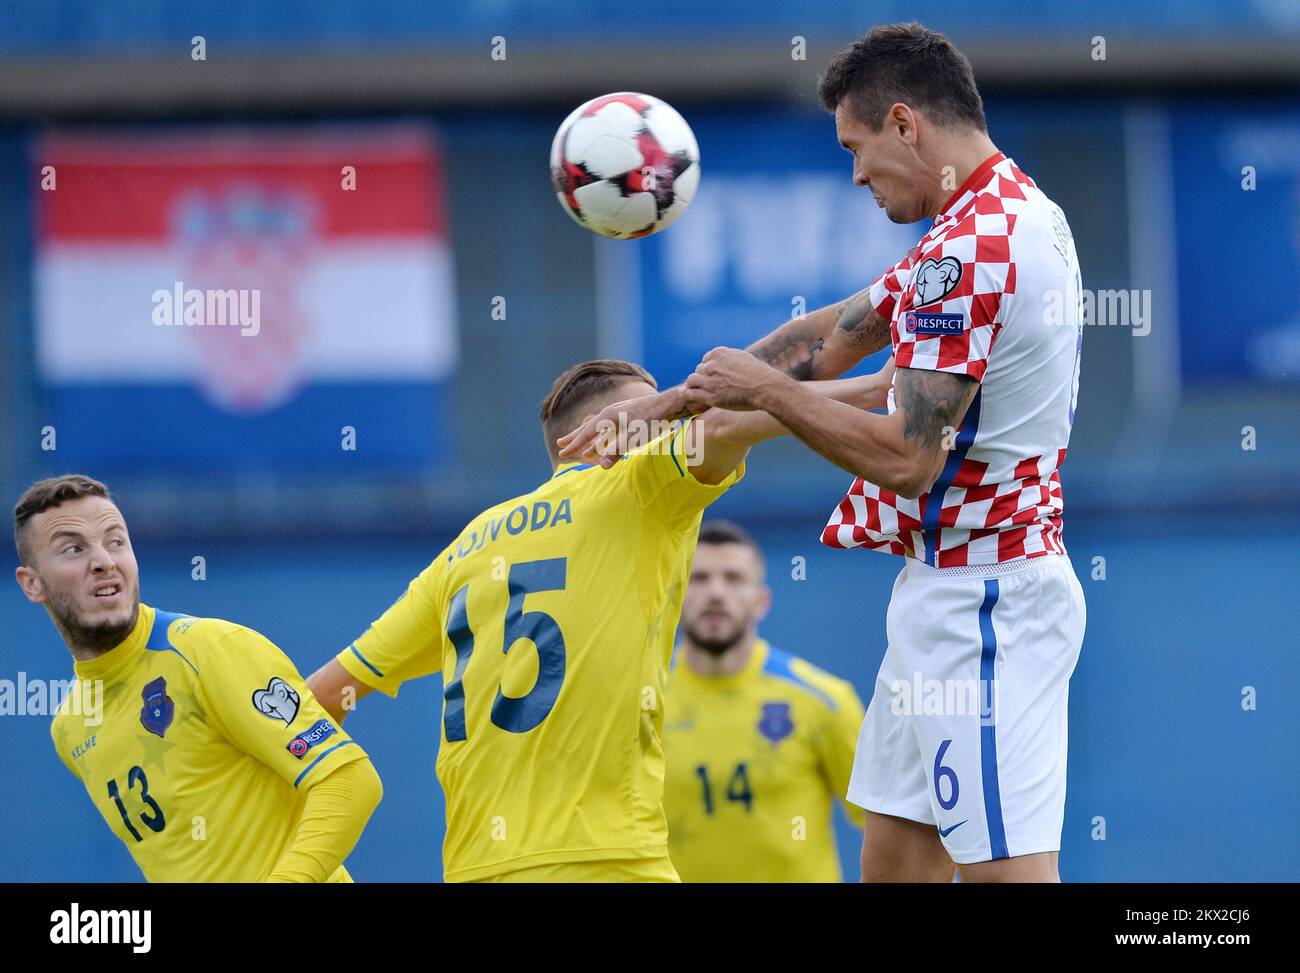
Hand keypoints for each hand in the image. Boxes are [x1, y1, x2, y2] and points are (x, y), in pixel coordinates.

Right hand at [556, 388, 693, 467]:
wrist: (670, 404)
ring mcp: (619, 414)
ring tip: (579, 446)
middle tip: (560, 444)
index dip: (574, 444)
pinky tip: (602, 442)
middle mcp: (610, 413)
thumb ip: (617, 450)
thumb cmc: (653, 420)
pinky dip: (601, 437)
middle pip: (587, 427)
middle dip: (575, 437)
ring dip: (587, 437)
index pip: (586, 433)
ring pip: (597, 428)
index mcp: (608, 417)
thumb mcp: (635, 437)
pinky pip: (608, 429)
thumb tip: (602, 466)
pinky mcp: (627, 417)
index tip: (562, 453)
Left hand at [684, 347, 786, 411]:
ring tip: (694, 390)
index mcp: (720, 353)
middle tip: (708, 385)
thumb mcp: (744, 358)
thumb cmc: (760, 375)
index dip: (708, 368)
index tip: (712, 374)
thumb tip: (730, 360)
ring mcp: (709, 380)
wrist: (765, 387)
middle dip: (702, 377)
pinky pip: (691, 392)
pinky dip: (685, 393)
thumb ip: (732, 359)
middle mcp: (712, 365)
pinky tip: (683, 393)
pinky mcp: (709, 395)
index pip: (706, 359)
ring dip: (693, 385)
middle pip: (699, 369)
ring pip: (692, 380)